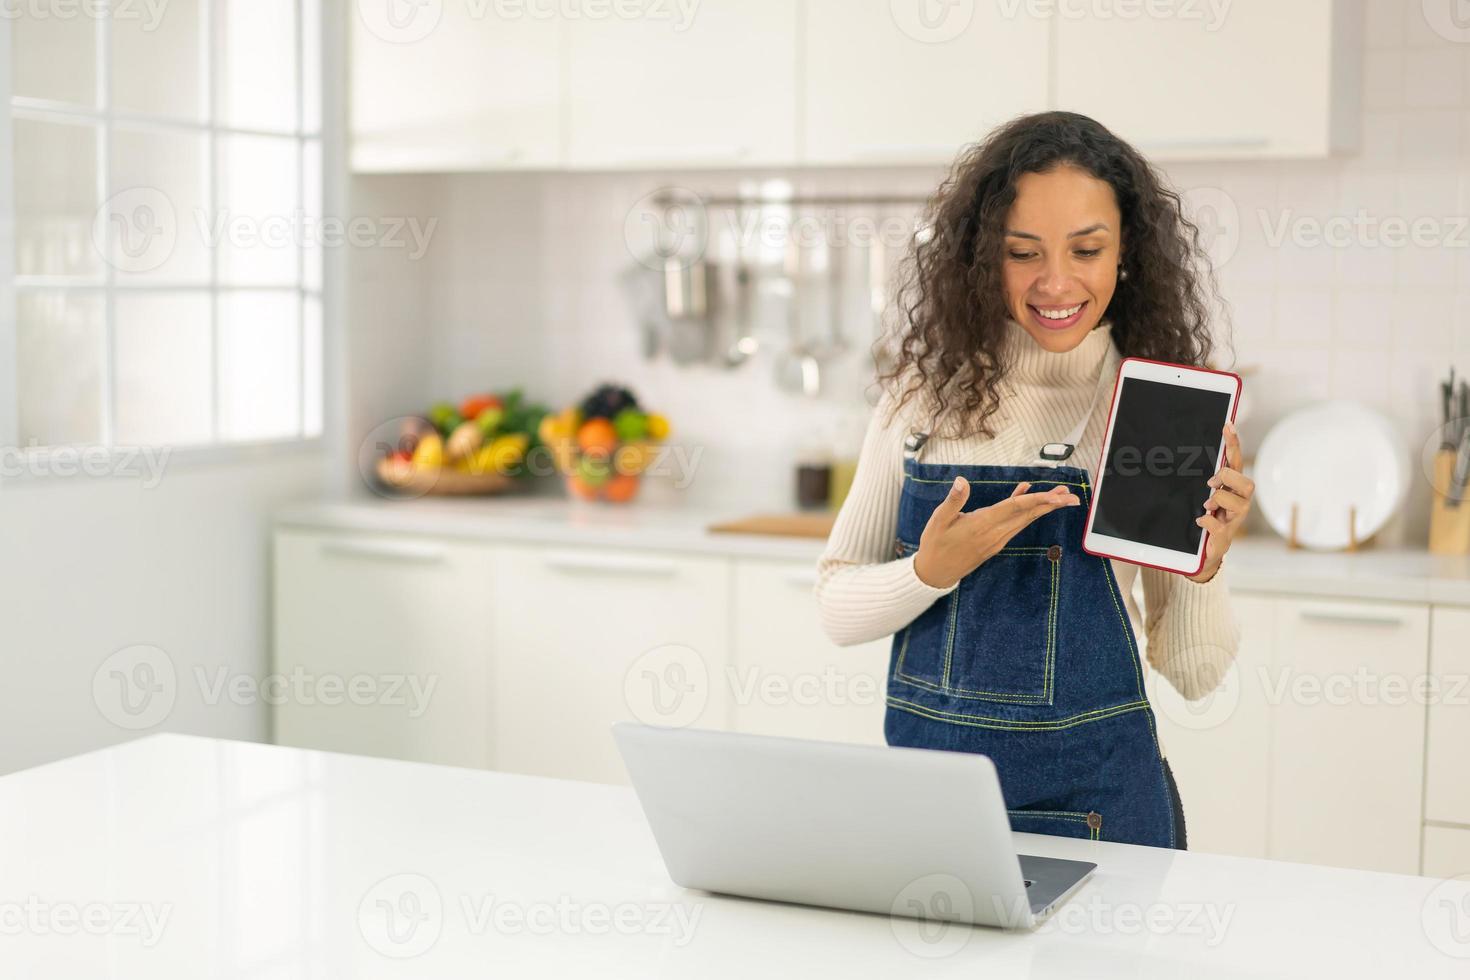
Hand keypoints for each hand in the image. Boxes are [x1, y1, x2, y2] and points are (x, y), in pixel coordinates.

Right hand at [913, 476, 1080, 588]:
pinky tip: (1027, 498)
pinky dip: (1025, 512)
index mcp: (982, 525)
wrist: (935, 574)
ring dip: (1043, 508)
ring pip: (1025, 521)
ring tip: (1060, 497)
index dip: (1037, 499)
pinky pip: (1015, 524)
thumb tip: (961, 481)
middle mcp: (995, 534)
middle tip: (1071, 496)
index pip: (1015, 508)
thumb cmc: (935, 545)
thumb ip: (953, 500)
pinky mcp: (995, 543)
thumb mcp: (938, 520)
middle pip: (1028, 515)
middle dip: (1051, 505)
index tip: (1056, 495)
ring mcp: (996, 540)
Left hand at [1190, 420, 1252, 582]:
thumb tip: (1191, 455)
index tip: (1227, 425)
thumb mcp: (1205, 495)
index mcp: (1234, 489)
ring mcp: (1235, 519)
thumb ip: (1206, 479)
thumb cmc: (1207, 518)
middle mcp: (1239, 502)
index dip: (1234, 444)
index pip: (1237, 462)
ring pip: (1234, 502)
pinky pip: (1217, 525)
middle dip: (1228, 478)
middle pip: (1246, 482)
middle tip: (1210, 483)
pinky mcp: (1224, 536)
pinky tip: (1199, 521)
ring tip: (1206, 505)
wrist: (1205, 552)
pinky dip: (1206, 521)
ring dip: (1218, 500)